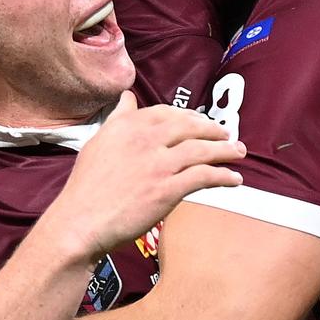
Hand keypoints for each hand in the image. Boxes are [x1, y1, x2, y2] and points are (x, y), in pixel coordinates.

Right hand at [46, 91, 244, 257]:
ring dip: (225, 151)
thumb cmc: (86, 188)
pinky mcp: (167, 189)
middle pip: (191, 128)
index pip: (167, 113)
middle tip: (227, 135)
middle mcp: (145, 139)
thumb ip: (118, 119)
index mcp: (127, 126)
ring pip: (202, 150)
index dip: (190, 117)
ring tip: (238, 153)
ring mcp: (158, 164)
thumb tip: (128, 98)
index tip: (201, 121)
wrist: (80, 222)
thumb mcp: (98, 143)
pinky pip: (204, 177)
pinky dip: (223, 176)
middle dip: (214, 130)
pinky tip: (233, 179)